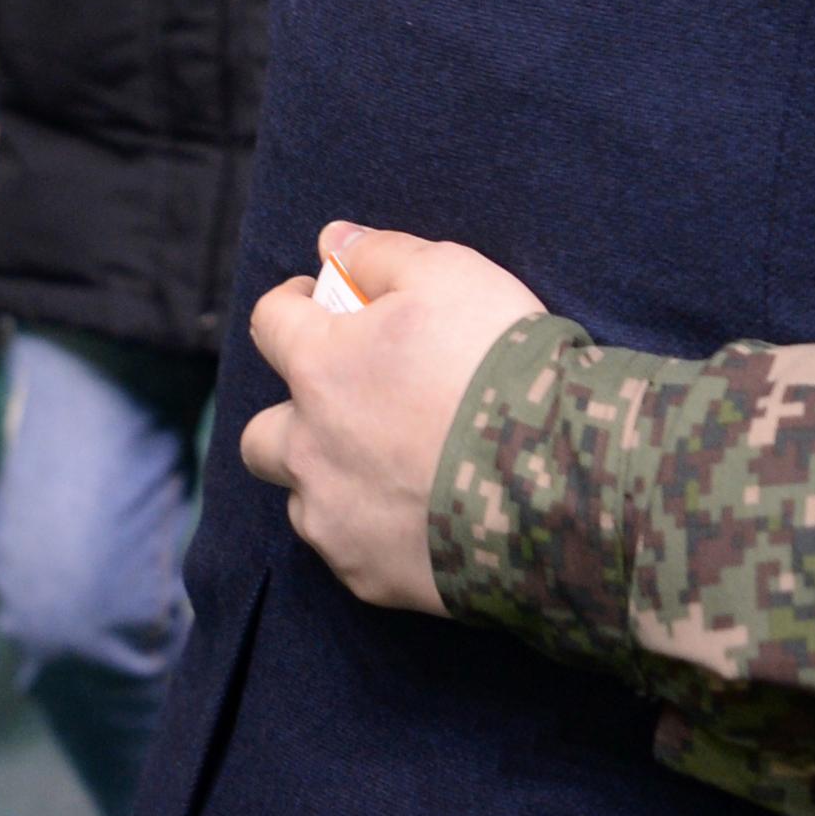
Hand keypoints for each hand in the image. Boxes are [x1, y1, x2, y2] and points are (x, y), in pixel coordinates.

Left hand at [234, 223, 550, 617]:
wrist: (554, 481)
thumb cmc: (499, 364)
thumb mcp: (451, 275)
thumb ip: (380, 253)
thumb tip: (331, 239)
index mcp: (319, 367)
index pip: (269, 322)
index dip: (293, 304)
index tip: (320, 302)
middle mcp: (308, 447)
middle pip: (260, 433)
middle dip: (292, 413)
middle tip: (349, 404)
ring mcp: (333, 518)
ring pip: (300, 498)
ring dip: (328, 479)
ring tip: (391, 467)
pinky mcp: (367, 576)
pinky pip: (349, 550)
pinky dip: (372, 531)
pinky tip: (421, 515)